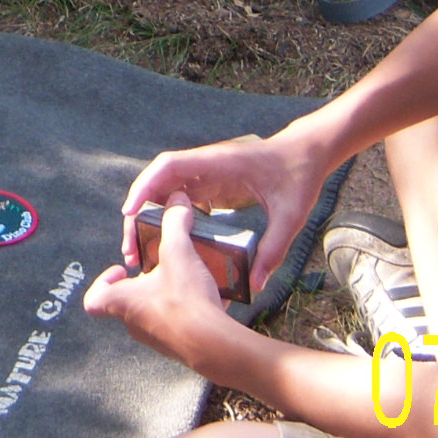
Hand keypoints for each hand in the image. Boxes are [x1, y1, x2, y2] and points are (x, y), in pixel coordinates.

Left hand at [84, 201, 232, 363]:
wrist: (214, 346)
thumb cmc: (184, 300)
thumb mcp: (178, 253)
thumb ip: (174, 223)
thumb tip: (177, 199)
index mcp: (121, 302)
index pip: (94, 300)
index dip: (103, 282)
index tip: (124, 267)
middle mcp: (133, 324)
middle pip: (128, 300)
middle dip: (144, 281)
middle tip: (162, 265)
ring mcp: (156, 339)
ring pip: (155, 312)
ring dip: (167, 294)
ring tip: (188, 276)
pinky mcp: (179, 347)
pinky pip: (178, 324)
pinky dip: (188, 310)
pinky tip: (209, 296)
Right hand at [121, 128, 329, 295]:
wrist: (307, 153)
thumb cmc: (300, 176)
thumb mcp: (291, 215)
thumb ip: (274, 249)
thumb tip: (256, 284)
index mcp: (219, 162)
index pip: (170, 166)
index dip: (145, 187)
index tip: (130, 212)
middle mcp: (207, 165)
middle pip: (159, 182)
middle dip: (139, 211)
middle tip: (130, 247)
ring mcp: (208, 174)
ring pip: (167, 193)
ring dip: (150, 217)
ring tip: (140, 252)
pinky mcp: (213, 184)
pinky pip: (182, 200)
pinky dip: (169, 220)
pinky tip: (166, 246)